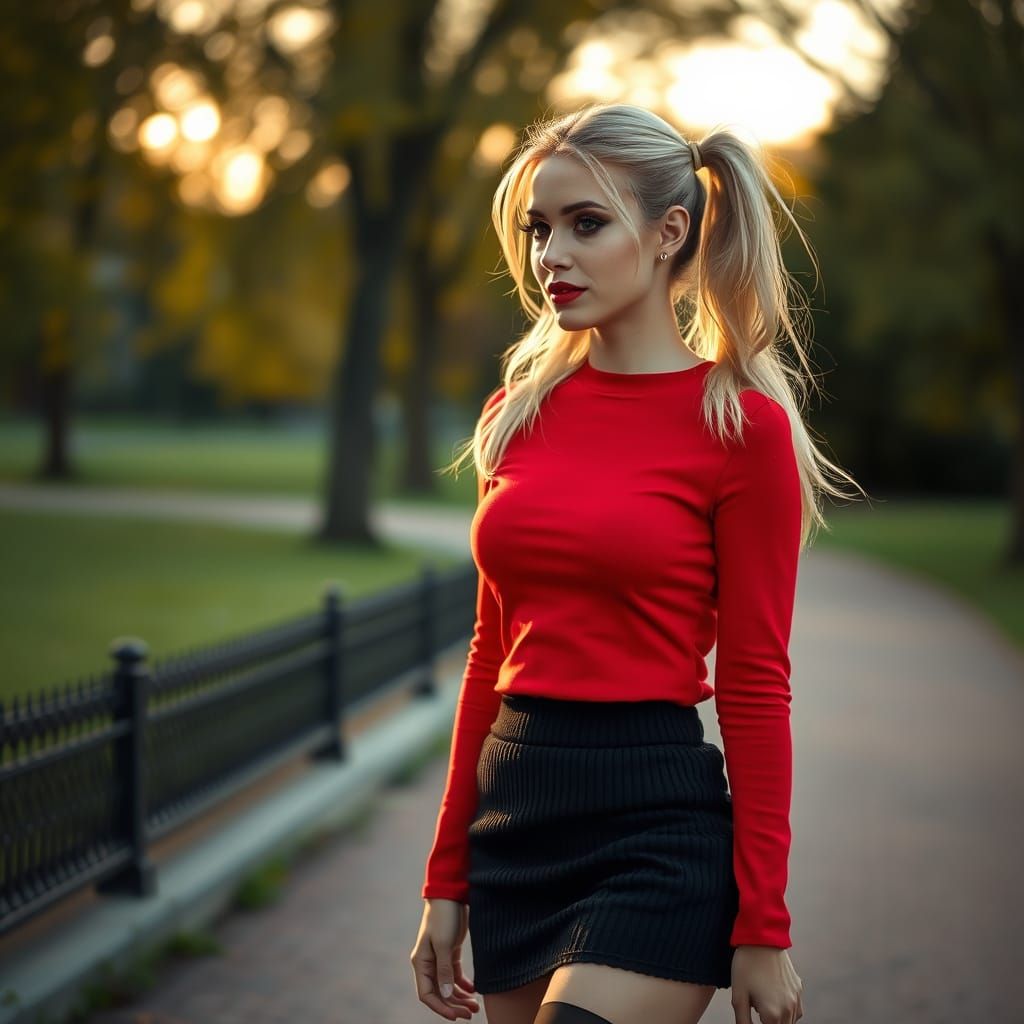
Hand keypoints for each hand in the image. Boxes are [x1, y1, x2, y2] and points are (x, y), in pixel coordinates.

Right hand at [410, 898, 480, 1019]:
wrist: (451, 894)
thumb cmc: (444, 916)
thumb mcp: (444, 943)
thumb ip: (444, 969)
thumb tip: (444, 994)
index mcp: (420, 963)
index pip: (427, 995)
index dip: (440, 1008)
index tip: (456, 1016)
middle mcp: (428, 963)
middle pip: (439, 993)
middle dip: (454, 1005)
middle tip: (471, 1013)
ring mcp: (439, 958)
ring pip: (448, 986)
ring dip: (460, 997)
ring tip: (476, 1005)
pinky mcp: (450, 952)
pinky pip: (455, 975)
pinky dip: (463, 984)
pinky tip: (474, 990)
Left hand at [731, 945, 802, 1023]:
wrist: (762, 938)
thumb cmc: (747, 964)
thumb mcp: (738, 995)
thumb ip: (743, 1021)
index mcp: (773, 1015)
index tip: (751, 1018)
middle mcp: (789, 1009)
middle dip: (768, 1022)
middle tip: (756, 1008)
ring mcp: (796, 999)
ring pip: (790, 1022)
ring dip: (778, 1020)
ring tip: (762, 1004)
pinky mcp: (798, 988)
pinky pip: (796, 1010)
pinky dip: (787, 1012)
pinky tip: (774, 1000)